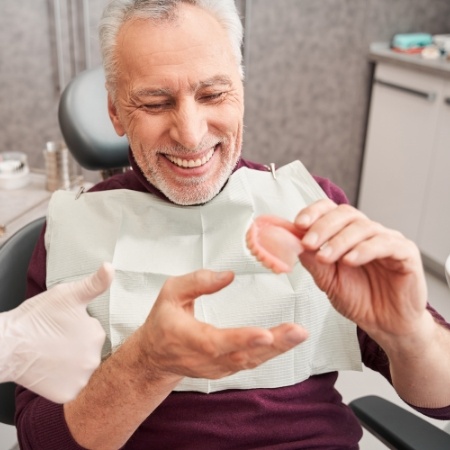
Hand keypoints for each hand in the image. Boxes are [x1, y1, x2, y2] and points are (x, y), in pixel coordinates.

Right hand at [0, 263, 112, 402]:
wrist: (6, 345)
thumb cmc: (36, 318)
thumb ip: (94, 283)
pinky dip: (63, 380)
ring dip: (72, 363)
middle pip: (90, 350)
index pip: (94, 331)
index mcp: (97, 334)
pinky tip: (51, 370)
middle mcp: (95, 360)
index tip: (62, 326)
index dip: (78, 327)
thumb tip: (110, 267)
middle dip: (77, 345)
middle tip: (56, 340)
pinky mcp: (67, 395)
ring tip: (52, 354)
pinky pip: (72, 386)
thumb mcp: (67, 294)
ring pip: (82, 368)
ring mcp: (81, 380)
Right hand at [135, 270, 307, 380]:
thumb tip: (228, 275)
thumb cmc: (163, 322)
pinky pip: (251, 362)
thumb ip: (197, 282)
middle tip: (298, 332)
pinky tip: (287, 341)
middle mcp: (206, 358)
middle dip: (274, 344)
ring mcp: (217, 367)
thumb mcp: (170, 293)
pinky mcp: (226, 369)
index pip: (217, 342)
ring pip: (251, 361)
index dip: (242, 339)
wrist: (155, 357)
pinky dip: (270, 353)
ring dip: (278, 349)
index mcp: (189, 339)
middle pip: (243, 355)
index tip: (265, 334)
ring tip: (299, 334)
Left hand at [294, 199, 427, 339]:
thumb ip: (312, 260)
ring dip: (339, 241)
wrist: (385, 325)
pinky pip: (387, 244)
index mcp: (346, 233)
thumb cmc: (359, 299)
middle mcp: (367, 232)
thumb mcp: (327, 280)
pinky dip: (365, 250)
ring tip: (325, 257)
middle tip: (308, 243)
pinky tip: (350, 260)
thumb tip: (292, 241)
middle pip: (345, 214)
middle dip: (323, 227)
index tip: (298, 224)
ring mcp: (388, 240)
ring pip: (363, 227)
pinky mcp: (406, 253)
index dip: (314, 212)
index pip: (330, 209)